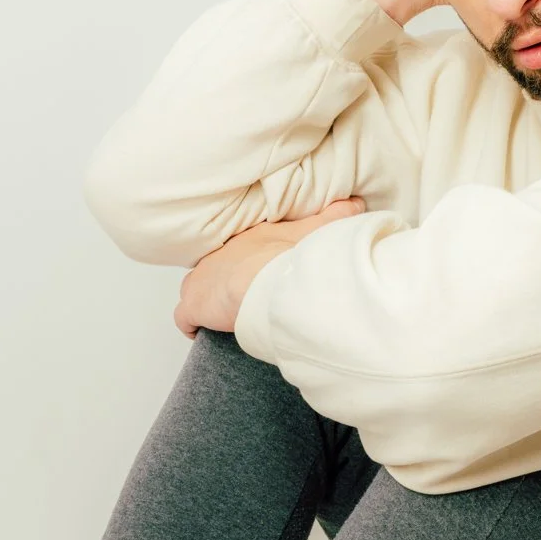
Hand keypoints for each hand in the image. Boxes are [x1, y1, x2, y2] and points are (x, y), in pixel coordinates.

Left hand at [173, 197, 366, 338]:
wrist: (267, 277)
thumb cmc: (289, 258)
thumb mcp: (316, 232)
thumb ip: (334, 218)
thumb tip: (356, 203)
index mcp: (244, 240)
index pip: (237, 251)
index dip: (244, 265)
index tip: (254, 275)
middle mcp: (217, 257)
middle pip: (213, 270)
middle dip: (224, 284)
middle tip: (243, 300)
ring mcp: (200, 282)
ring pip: (195, 290)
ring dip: (208, 303)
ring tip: (226, 319)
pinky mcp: (193, 306)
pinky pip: (184, 319)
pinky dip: (193, 327)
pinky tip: (207, 335)